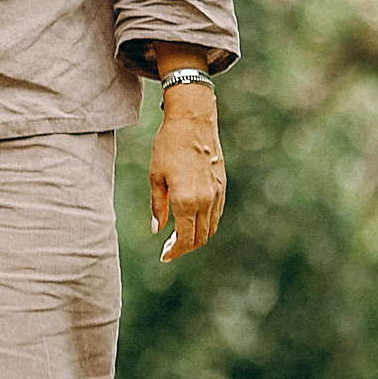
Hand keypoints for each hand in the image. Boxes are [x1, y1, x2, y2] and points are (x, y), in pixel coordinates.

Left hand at [149, 86, 225, 260]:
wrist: (192, 122)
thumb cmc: (168, 146)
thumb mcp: (155, 177)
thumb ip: (158, 207)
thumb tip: (157, 229)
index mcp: (186, 201)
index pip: (185, 239)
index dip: (175, 252)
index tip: (164, 256)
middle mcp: (205, 201)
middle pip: (200, 238)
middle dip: (184, 248)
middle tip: (168, 249)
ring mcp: (217, 193)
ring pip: (211, 228)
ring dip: (197, 237)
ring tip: (179, 237)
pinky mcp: (222, 185)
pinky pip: (216, 214)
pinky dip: (206, 224)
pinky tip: (192, 220)